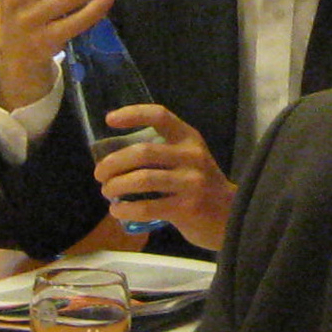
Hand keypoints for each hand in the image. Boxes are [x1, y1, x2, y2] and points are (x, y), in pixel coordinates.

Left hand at [94, 104, 232, 249]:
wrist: (231, 216)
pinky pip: (146, 207)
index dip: (133, 114)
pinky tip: (118, 210)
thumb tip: (115, 157)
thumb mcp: (189, 159)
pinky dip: (125, 209)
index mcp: (189, 138)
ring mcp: (191, 183)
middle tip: (100, 174)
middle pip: (143, 152)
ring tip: (108, 192)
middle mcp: (192, 156)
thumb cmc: (200, 186)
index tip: (109, 120)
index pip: (160, 116)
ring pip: (142, 179)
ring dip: (116, 186)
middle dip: (113, 163)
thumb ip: (162, 152)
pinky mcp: (187, 208)